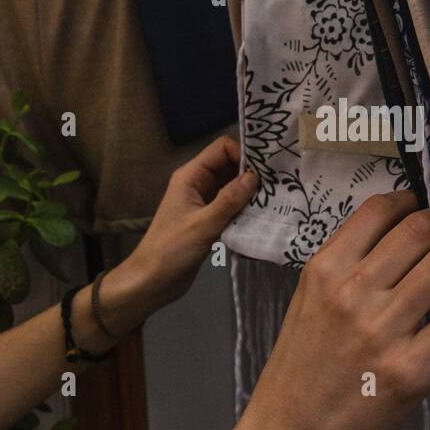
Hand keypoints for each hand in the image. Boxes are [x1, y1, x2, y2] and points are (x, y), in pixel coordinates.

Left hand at [110, 136, 257, 316]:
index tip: (266, 171)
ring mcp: (203, 202)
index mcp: (190, 176)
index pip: (221, 149)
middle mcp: (197, 183)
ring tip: (275, 200)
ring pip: (232, 186)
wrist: (152, 281)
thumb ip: (230, 200)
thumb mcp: (203, 224)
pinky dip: (244, 208)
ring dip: (250, 192)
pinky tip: (262, 215)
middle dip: (251, 173)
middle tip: (278, 185)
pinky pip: (230, 205)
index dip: (243, 154)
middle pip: (229, 165)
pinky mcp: (208, 220)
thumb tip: (255, 177)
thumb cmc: (172, 250)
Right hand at [203, 192, 429, 429]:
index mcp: (324, 271)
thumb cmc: (299, 370)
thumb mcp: (306, 302)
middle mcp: (354, 293)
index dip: (413, 198)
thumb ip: (346, 266)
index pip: (379, 209)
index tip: (428, 202)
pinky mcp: (413, 368)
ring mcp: (385, 331)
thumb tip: (398, 233)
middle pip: (420, 229)